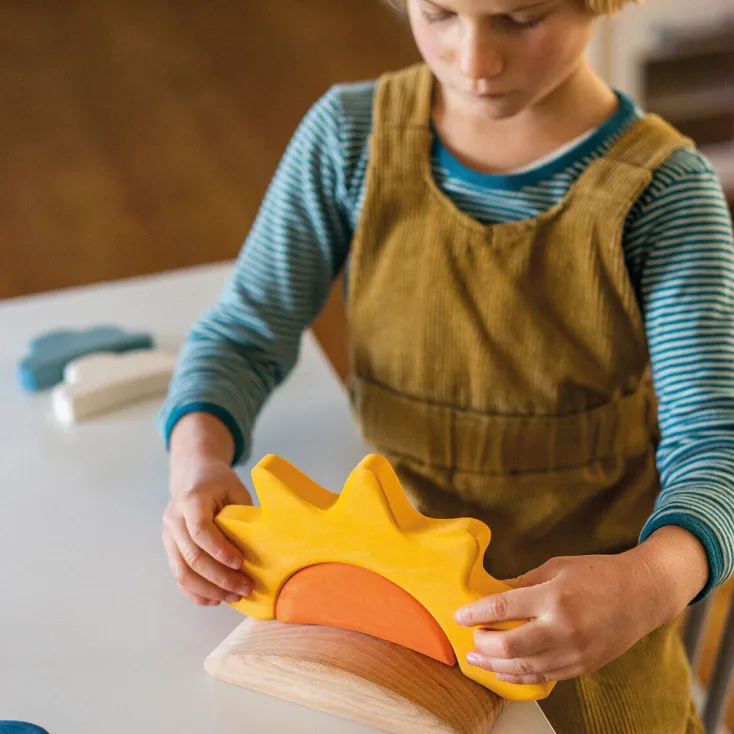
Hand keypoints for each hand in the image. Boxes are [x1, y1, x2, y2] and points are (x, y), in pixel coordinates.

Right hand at [163, 413, 253, 605]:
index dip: (220, 550)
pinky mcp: (169, 548)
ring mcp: (168, 535)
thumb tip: (262, 546)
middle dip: (220, 577)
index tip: (241, 563)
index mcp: (191, 499)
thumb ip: (243, 514)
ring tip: (234, 597)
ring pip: (183, 572)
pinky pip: (179, 576)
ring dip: (209, 589)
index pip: (200, 529)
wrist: (192, 475)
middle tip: (246, 588)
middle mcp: (174, 518)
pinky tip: (216, 599)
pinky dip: (196, 592)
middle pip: (192, 556)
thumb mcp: (235, 488)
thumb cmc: (219, 482)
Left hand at [454, 551, 672, 684]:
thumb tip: (491, 594)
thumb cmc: (597, 574)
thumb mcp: (556, 567)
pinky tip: (502, 671)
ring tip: (475, 660)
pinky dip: (517, 676)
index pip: (502, 609)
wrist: (640, 595)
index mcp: (554, 597)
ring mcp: (573, 652)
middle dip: (482, 644)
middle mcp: (562, 628)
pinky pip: (541, 677)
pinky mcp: (581, 667)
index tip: (459, 616)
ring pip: (522, 668)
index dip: (475, 614)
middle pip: (508, 646)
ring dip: (493, 666)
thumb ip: (522, 583)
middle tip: (470, 637)